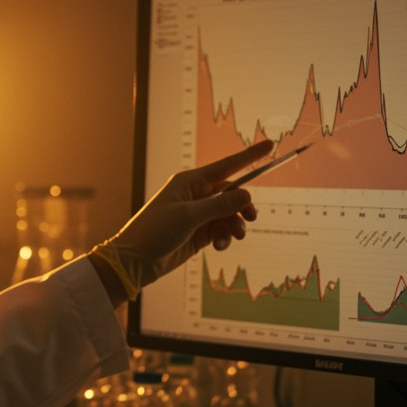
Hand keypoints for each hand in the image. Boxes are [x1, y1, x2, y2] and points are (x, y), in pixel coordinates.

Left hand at [96, 140, 273, 285]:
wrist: (136, 261)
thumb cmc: (155, 231)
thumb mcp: (188, 216)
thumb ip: (220, 206)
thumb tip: (246, 196)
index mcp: (189, 182)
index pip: (227, 166)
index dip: (249, 156)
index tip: (269, 145)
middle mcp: (195, 195)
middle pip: (232, 193)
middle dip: (243, 205)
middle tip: (250, 217)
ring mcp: (198, 215)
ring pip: (230, 214)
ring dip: (236, 225)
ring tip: (234, 236)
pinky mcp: (199, 233)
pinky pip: (222, 230)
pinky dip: (225, 237)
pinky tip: (219, 246)